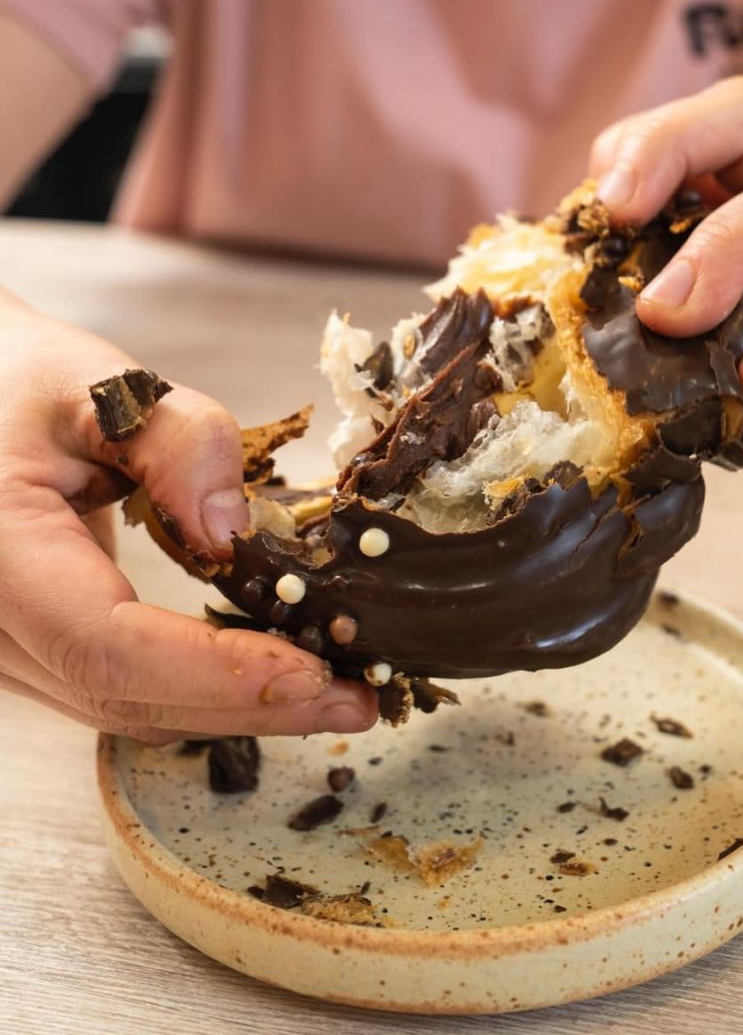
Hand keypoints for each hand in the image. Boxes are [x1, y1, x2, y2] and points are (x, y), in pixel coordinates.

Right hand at [0, 295, 376, 739]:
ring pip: (126, 708)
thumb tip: (235, 533)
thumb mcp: (101, 385)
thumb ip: (177, 442)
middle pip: (126, 697)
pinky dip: (200, 691)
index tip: (314, 671)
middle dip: (250, 705)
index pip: (107, 645)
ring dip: (233, 708)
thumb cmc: (18, 384)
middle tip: (356, 698)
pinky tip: (267, 675)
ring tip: (331, 691)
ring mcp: (5, 652)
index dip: (215, 671)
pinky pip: (121, 691)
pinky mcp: (33, 654)